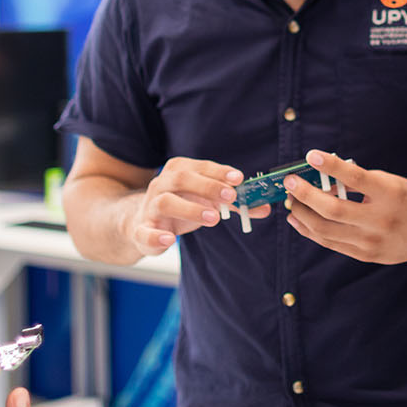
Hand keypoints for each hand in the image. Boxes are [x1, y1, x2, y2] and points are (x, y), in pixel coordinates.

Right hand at [129, 157, 263, 256]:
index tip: (239, 178)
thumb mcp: (206, 202)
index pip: (200, 167)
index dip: (219, 171)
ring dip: (190, 209)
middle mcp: (162, 184)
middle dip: (208, 186)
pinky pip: (144, 232)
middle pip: (182, 178)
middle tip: (230, 197)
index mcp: (178, 172)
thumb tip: (264, 207)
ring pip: (166, 202)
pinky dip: (156, 236)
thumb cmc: (180, 207)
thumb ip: (233, 204)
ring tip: (213, 218)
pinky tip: (170, 240)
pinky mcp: (141, 230)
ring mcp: (150, 207)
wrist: (141, 223)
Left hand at [281, 151, 406, 263]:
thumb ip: (359, 182)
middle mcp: (381, 221)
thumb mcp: (390, 182)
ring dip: (302, 215)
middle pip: (332, 210)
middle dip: (304, 196)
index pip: (355, 178)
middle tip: (288, 184)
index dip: (331, 165)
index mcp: (391, 195)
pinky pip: (332, 244)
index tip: (310, 155)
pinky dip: (311, 231)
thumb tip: (322, 179)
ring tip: (289, 203)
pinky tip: (299, 221)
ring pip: (326, 231)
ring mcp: (373, 242)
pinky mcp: (367, 256)